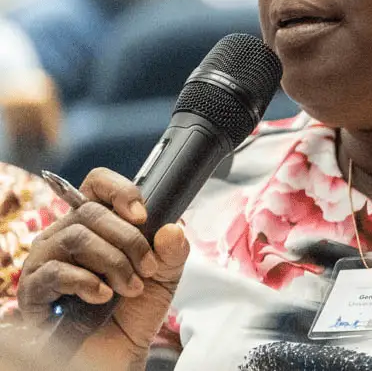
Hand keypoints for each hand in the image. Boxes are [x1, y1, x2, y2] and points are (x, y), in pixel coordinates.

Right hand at [17, 169, 188, 368]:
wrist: (118, 353)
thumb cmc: (133, 312)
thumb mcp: (163, 277)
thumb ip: (172, 252)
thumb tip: (171, 229)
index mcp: (95, 226)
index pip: (96, 185)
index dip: (120, 190)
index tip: (143, 214)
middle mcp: (65, 237)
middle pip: (90, 212)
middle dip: (128, 240)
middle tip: (146, 268)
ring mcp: (45, 262)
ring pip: (76, 237)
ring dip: (113, 262)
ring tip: (129, 287)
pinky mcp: (33, 291)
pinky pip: (55, 272)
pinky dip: (87, 282)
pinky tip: (103, 296)